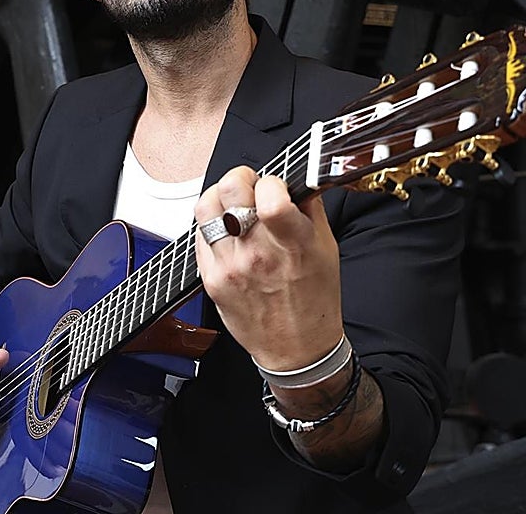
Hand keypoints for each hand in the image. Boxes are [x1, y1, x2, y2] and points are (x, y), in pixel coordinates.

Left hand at [194, 166, 343, 370]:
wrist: (296, 348)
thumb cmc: (315, 300)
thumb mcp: (327, 248)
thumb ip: (310, 208)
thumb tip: (296, 180)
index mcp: (294, 244)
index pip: (270, 197)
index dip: (271, 181)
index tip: (274, 186)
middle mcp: (258, 254)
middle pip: (230, 191)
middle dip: (240, 178)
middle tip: (249, 185)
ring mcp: (230, 267)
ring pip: (206, 208)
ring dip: (220, 197)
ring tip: (232, 203)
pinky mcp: (211, 278)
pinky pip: (199, 234)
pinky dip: (211, 224)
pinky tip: (226, 230)